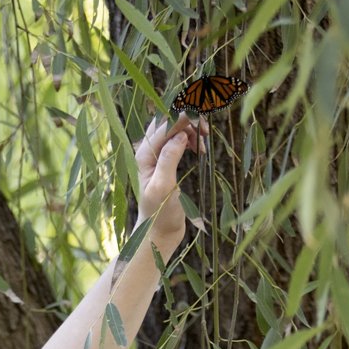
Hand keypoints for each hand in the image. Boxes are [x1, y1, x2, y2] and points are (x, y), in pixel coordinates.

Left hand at [134, 114, 206, 248]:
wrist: (159, 233)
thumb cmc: (160, 214)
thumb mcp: (164, 188)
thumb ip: (169, 160)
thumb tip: (180, 135)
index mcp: (143, 156)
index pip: (163, 126)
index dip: (182, 116)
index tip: (202, 115)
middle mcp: (146, 153)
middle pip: (167, 122)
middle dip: (187, 120)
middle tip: (205, 131)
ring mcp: (155, 157)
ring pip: (173, 129)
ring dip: (190, 129)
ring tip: (204, 142)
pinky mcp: (164, 162)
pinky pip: (177, 139)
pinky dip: (190, 138)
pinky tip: (199, 148)